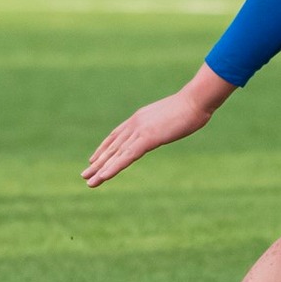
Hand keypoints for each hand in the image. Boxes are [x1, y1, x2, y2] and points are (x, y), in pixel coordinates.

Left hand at [83, 70, 233, 186]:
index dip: (104, 148)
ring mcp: (140, 131)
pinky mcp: (147, 139)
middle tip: (84, 174)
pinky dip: (113, 167)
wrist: (196, 100)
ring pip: (115, 154)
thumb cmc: (191, 106)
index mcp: (139, 118)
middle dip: (98, 162)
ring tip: (88, 180)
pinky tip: (104, 176)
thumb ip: (162, 123)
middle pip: (112, 146)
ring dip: (101, 169)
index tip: (93, 158)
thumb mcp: (171, 116)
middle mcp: (135, 124)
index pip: (116, 135)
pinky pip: (126, 156)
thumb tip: (163, 127)